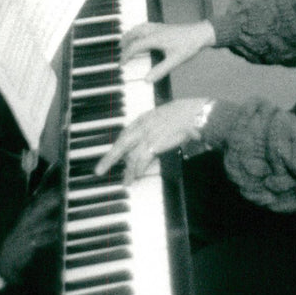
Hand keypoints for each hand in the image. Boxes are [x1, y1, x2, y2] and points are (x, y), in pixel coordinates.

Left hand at [94, 98, 213, 183]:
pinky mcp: (154, 143)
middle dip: (110, 158)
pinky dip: (139, 169)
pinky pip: (142, 160)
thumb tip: (158, 139)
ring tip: (125, 182)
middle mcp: (143, 125)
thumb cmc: (188, 113)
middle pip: (121, 143)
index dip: (119, 145)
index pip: (126, 132)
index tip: (115, 154)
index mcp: (146, 117)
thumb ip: (159, 127)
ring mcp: (148, 134)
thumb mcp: (169, 116)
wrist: (196, 113)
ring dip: (128, 171)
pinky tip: (136, 176)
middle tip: (99, 171)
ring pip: (131, 155)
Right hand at [122, 19, 215, 82]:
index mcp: (155, 38)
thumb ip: (160, 71)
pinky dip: (139, 30)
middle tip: (119, 49)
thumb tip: (147, 80)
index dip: (126, 55)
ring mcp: (160, 27)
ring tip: (126, 40)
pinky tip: (142, 34)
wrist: (202, 33)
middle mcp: (155, 30)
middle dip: (125, 41)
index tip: (121, 63)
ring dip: (131, 33)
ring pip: (139, 27)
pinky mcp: (164, 26)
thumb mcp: (175, 61)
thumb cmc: (189, 45)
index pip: (135, 46)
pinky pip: (146, 26)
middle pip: (134, 33)